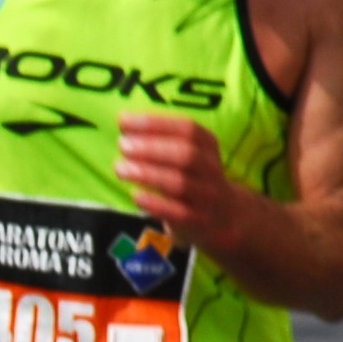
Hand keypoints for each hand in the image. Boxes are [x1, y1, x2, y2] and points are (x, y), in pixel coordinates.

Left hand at [116, 114, 257, 263]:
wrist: (222, 216)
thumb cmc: (190, 176)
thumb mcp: (183, 153)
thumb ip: (158, 138)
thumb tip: (122, 121)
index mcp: (208, 145)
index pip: (187, 129)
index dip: (155, 124)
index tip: (123, 120)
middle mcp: (211, 169)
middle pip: (186, 155)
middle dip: (151, 148)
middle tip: (123, 145)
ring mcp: (207, 196)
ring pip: (179, 183)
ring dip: (147, 174)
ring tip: (120, 168)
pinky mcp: (198, 221)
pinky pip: (178, 212)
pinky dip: (155, 203)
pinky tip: (135, 195)